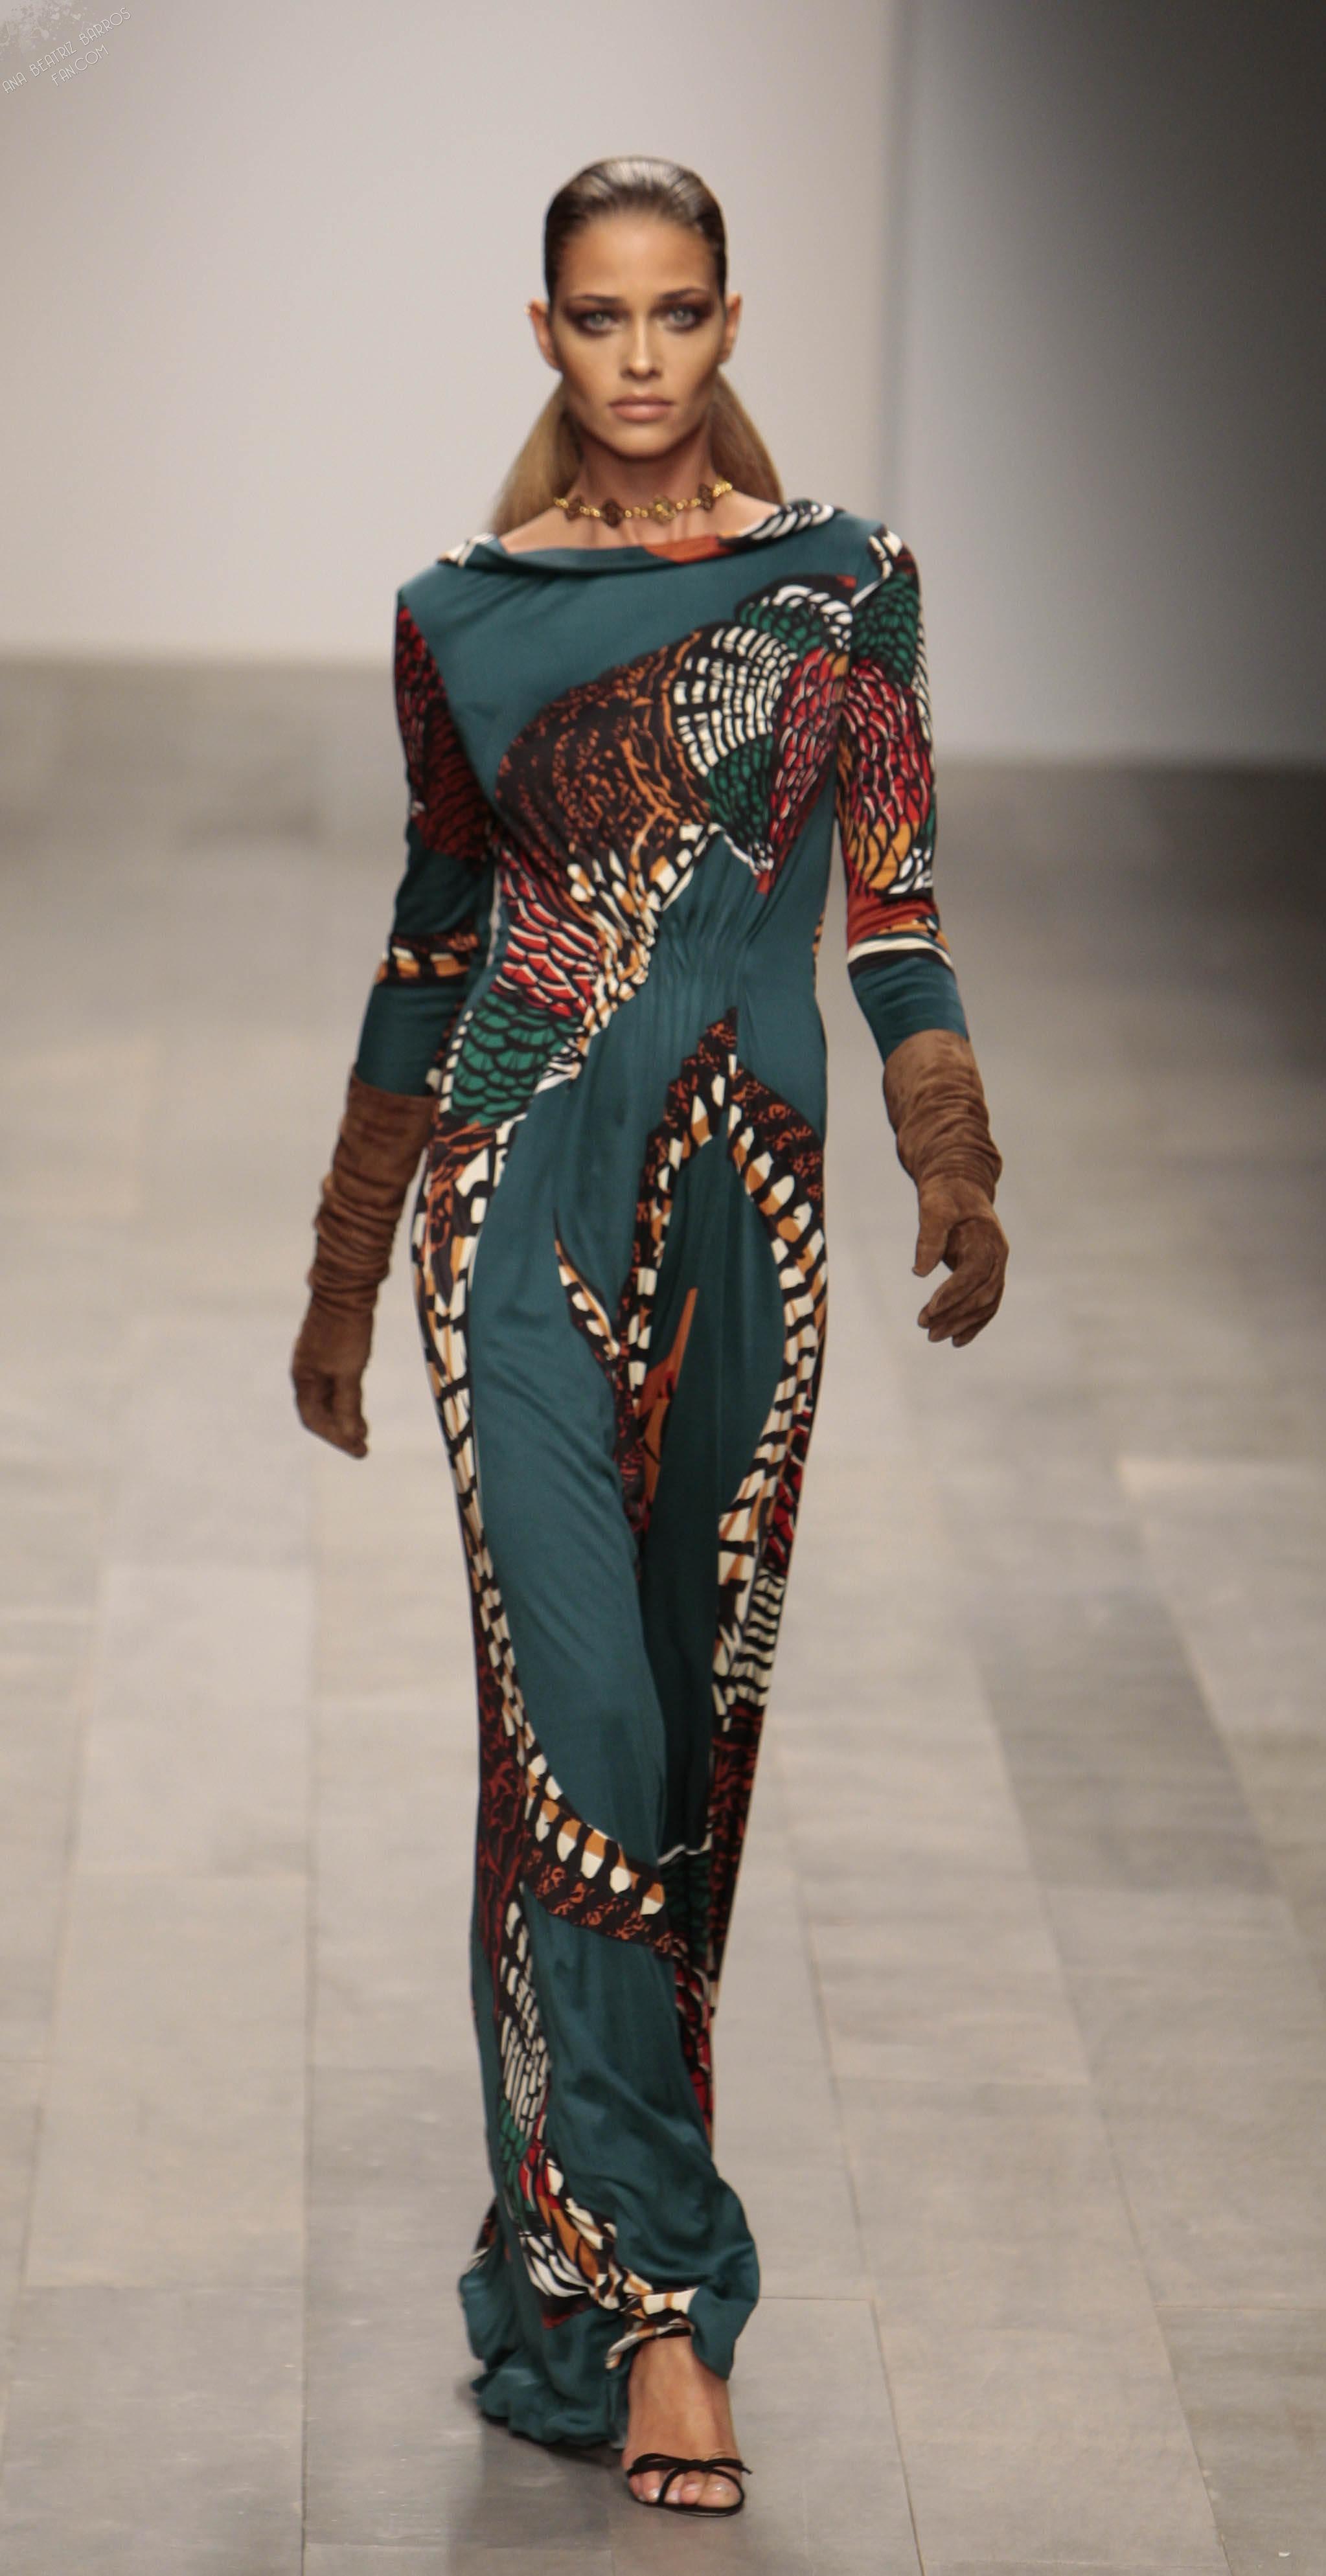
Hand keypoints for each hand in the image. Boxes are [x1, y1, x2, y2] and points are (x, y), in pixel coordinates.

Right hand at [291, 1301, 372, 1455]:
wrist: (347, 1287)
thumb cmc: (346, 1330)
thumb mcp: (349, 1371)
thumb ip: (348, 1404)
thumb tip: (349, 1436)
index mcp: (304, 1379)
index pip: (314, 1420)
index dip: (335, 1438)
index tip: (359, 1451)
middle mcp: (305, 1372)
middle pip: (319, 1412)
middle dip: (340, 1431)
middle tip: (363, 1446)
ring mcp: (316, 1361)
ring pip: (327, 1398)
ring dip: (344, 1416)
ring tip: (363, 1431)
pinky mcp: (328, 1350)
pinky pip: (334, 1383)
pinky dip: (346, 1398)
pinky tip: (358, 1403)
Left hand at [912, 1175, 1007, 1346]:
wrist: (960, 1185)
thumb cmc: (945, 1195)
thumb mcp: (934, 1208)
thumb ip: (929, 1238)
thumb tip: (919, 1272)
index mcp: (988, 1239)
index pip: (974, 1274)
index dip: (954, 1294)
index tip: (930, 1310)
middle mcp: (998, 1256)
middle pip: (983, 1294)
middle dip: (956, 1315)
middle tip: (926, 1330)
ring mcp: (996, 1267)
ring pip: (986, 1304)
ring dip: (962, 1323)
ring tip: (933, 1337)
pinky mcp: (988, 1275)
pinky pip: (986, 1305)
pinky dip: (973, 1324)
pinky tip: (956, 1340)